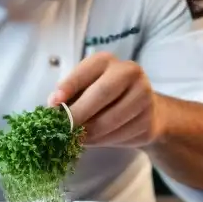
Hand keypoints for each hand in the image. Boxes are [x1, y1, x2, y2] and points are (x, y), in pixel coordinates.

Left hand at [48, 52, 164, 147]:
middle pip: (101, 93)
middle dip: (79, 114)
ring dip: (91, 134)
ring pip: (111, 119)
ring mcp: (143, 94)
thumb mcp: (84, 90)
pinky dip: (104, 141)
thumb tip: (54, 107)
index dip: (68, 87)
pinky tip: (98, 140)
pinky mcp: (149, 118)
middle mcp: (129, 71)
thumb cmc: (105, 98)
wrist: (145, 110)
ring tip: (77, 139)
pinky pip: (122, 134)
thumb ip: (70, 96)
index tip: (53, 103)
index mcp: (105, 60)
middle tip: (64, 130)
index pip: (84, 72)